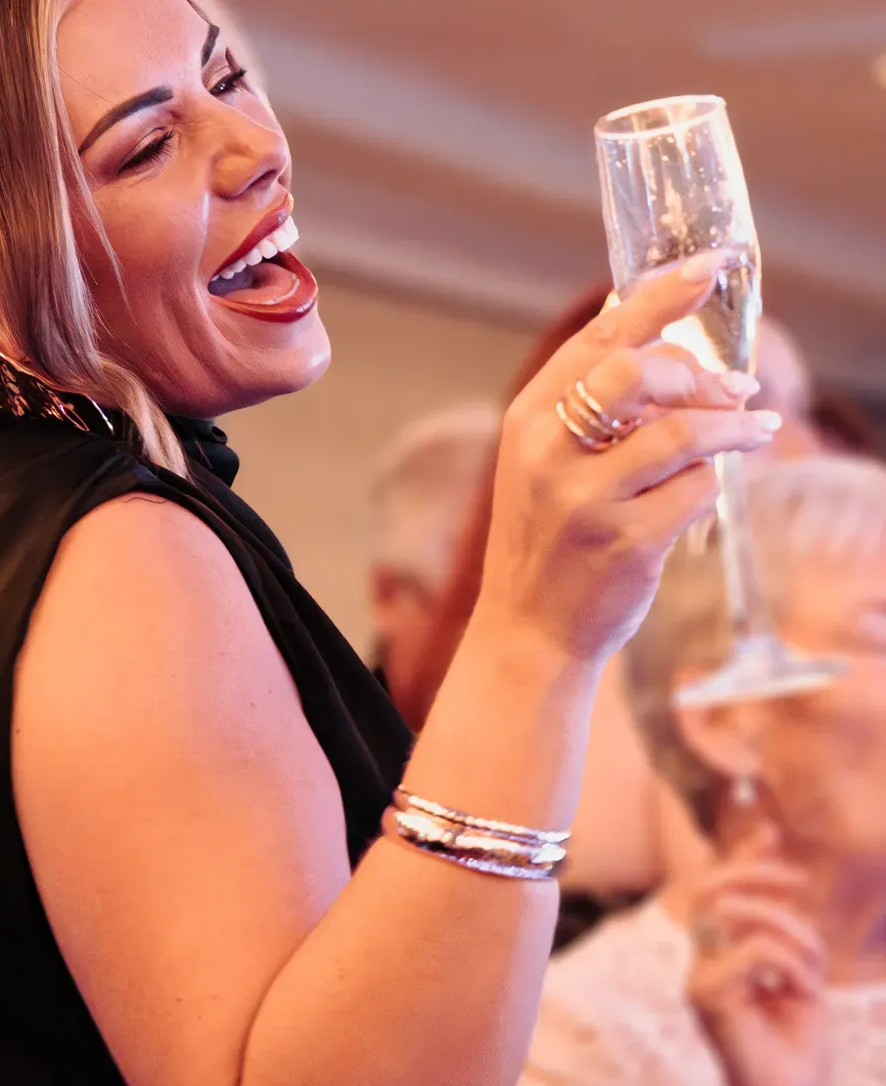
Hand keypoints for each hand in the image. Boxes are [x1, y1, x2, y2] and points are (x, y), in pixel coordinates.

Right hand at [477, 252, 781, 663]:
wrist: (528, 628)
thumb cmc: (550, 536)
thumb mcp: (546, 459)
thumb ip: (589, 398)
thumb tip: (655, 323)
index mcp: (528, 418)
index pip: (602, 335)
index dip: (663, 293)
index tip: (712, 262)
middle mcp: (548, 452)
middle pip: (638, 370)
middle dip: (698, 372)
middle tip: (734, 388)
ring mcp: (584, 499)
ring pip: (683, 431)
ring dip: (731, 428)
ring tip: (752, 430)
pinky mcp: (625, 542)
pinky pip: (697, 489)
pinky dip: (711, 485)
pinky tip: (700, 494)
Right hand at [686, 825, 830, 1085]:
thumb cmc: (793, 1052)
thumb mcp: (802, 980)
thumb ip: (791, 938)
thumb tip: (790, 886)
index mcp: (724, 957)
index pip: (721, 892)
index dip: (743, 857)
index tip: (769, 831)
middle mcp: (704, 961)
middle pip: (713, 889)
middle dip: (755, 872)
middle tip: (795, 882)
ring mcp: (700, 977)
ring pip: (738, 913)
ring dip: (790, 931)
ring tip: (810, 972)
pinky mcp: (707, 995)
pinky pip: (756, 951)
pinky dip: (791, 965)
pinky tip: (801, 995)